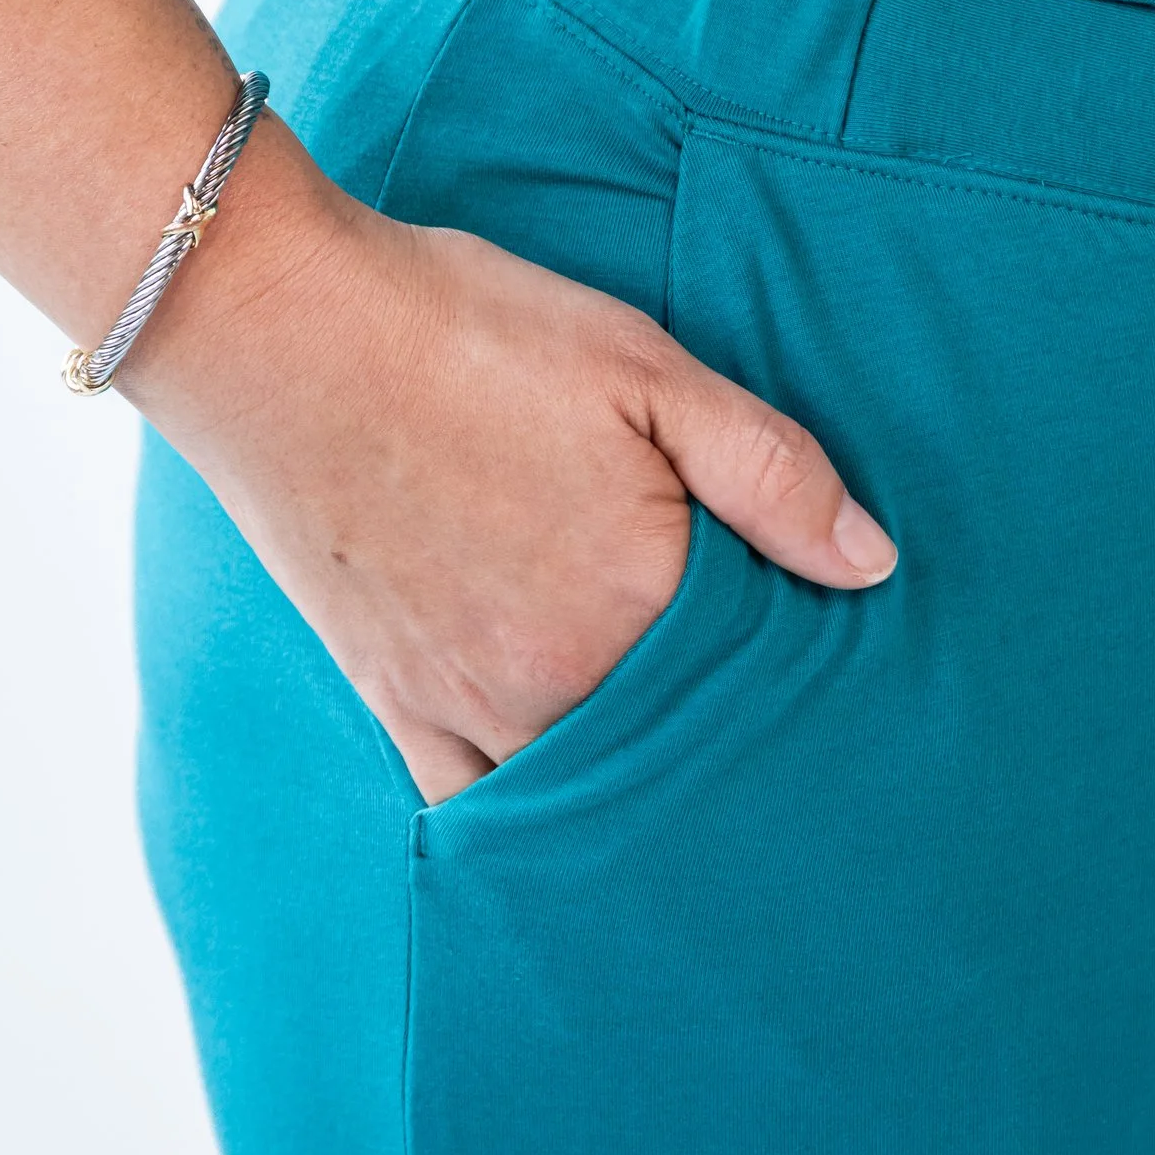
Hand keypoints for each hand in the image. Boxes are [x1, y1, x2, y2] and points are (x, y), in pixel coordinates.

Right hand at [130, 120, 897, 802]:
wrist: (280, 327)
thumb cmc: (467, 330)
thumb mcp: (643, 366)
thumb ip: (769, 471)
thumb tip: (874, 566)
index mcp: (634, 605)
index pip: (753, 687)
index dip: (799, 692)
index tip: (842, 705)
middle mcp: (554, 682)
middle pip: (672, 754)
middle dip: (724, 756)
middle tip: (786, 772)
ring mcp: (465, 702)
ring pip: (580, 791)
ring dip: (635, 794)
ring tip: (693, 798)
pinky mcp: (393, 696)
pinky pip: (471, 800)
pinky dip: (523, 819)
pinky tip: (563, 827)